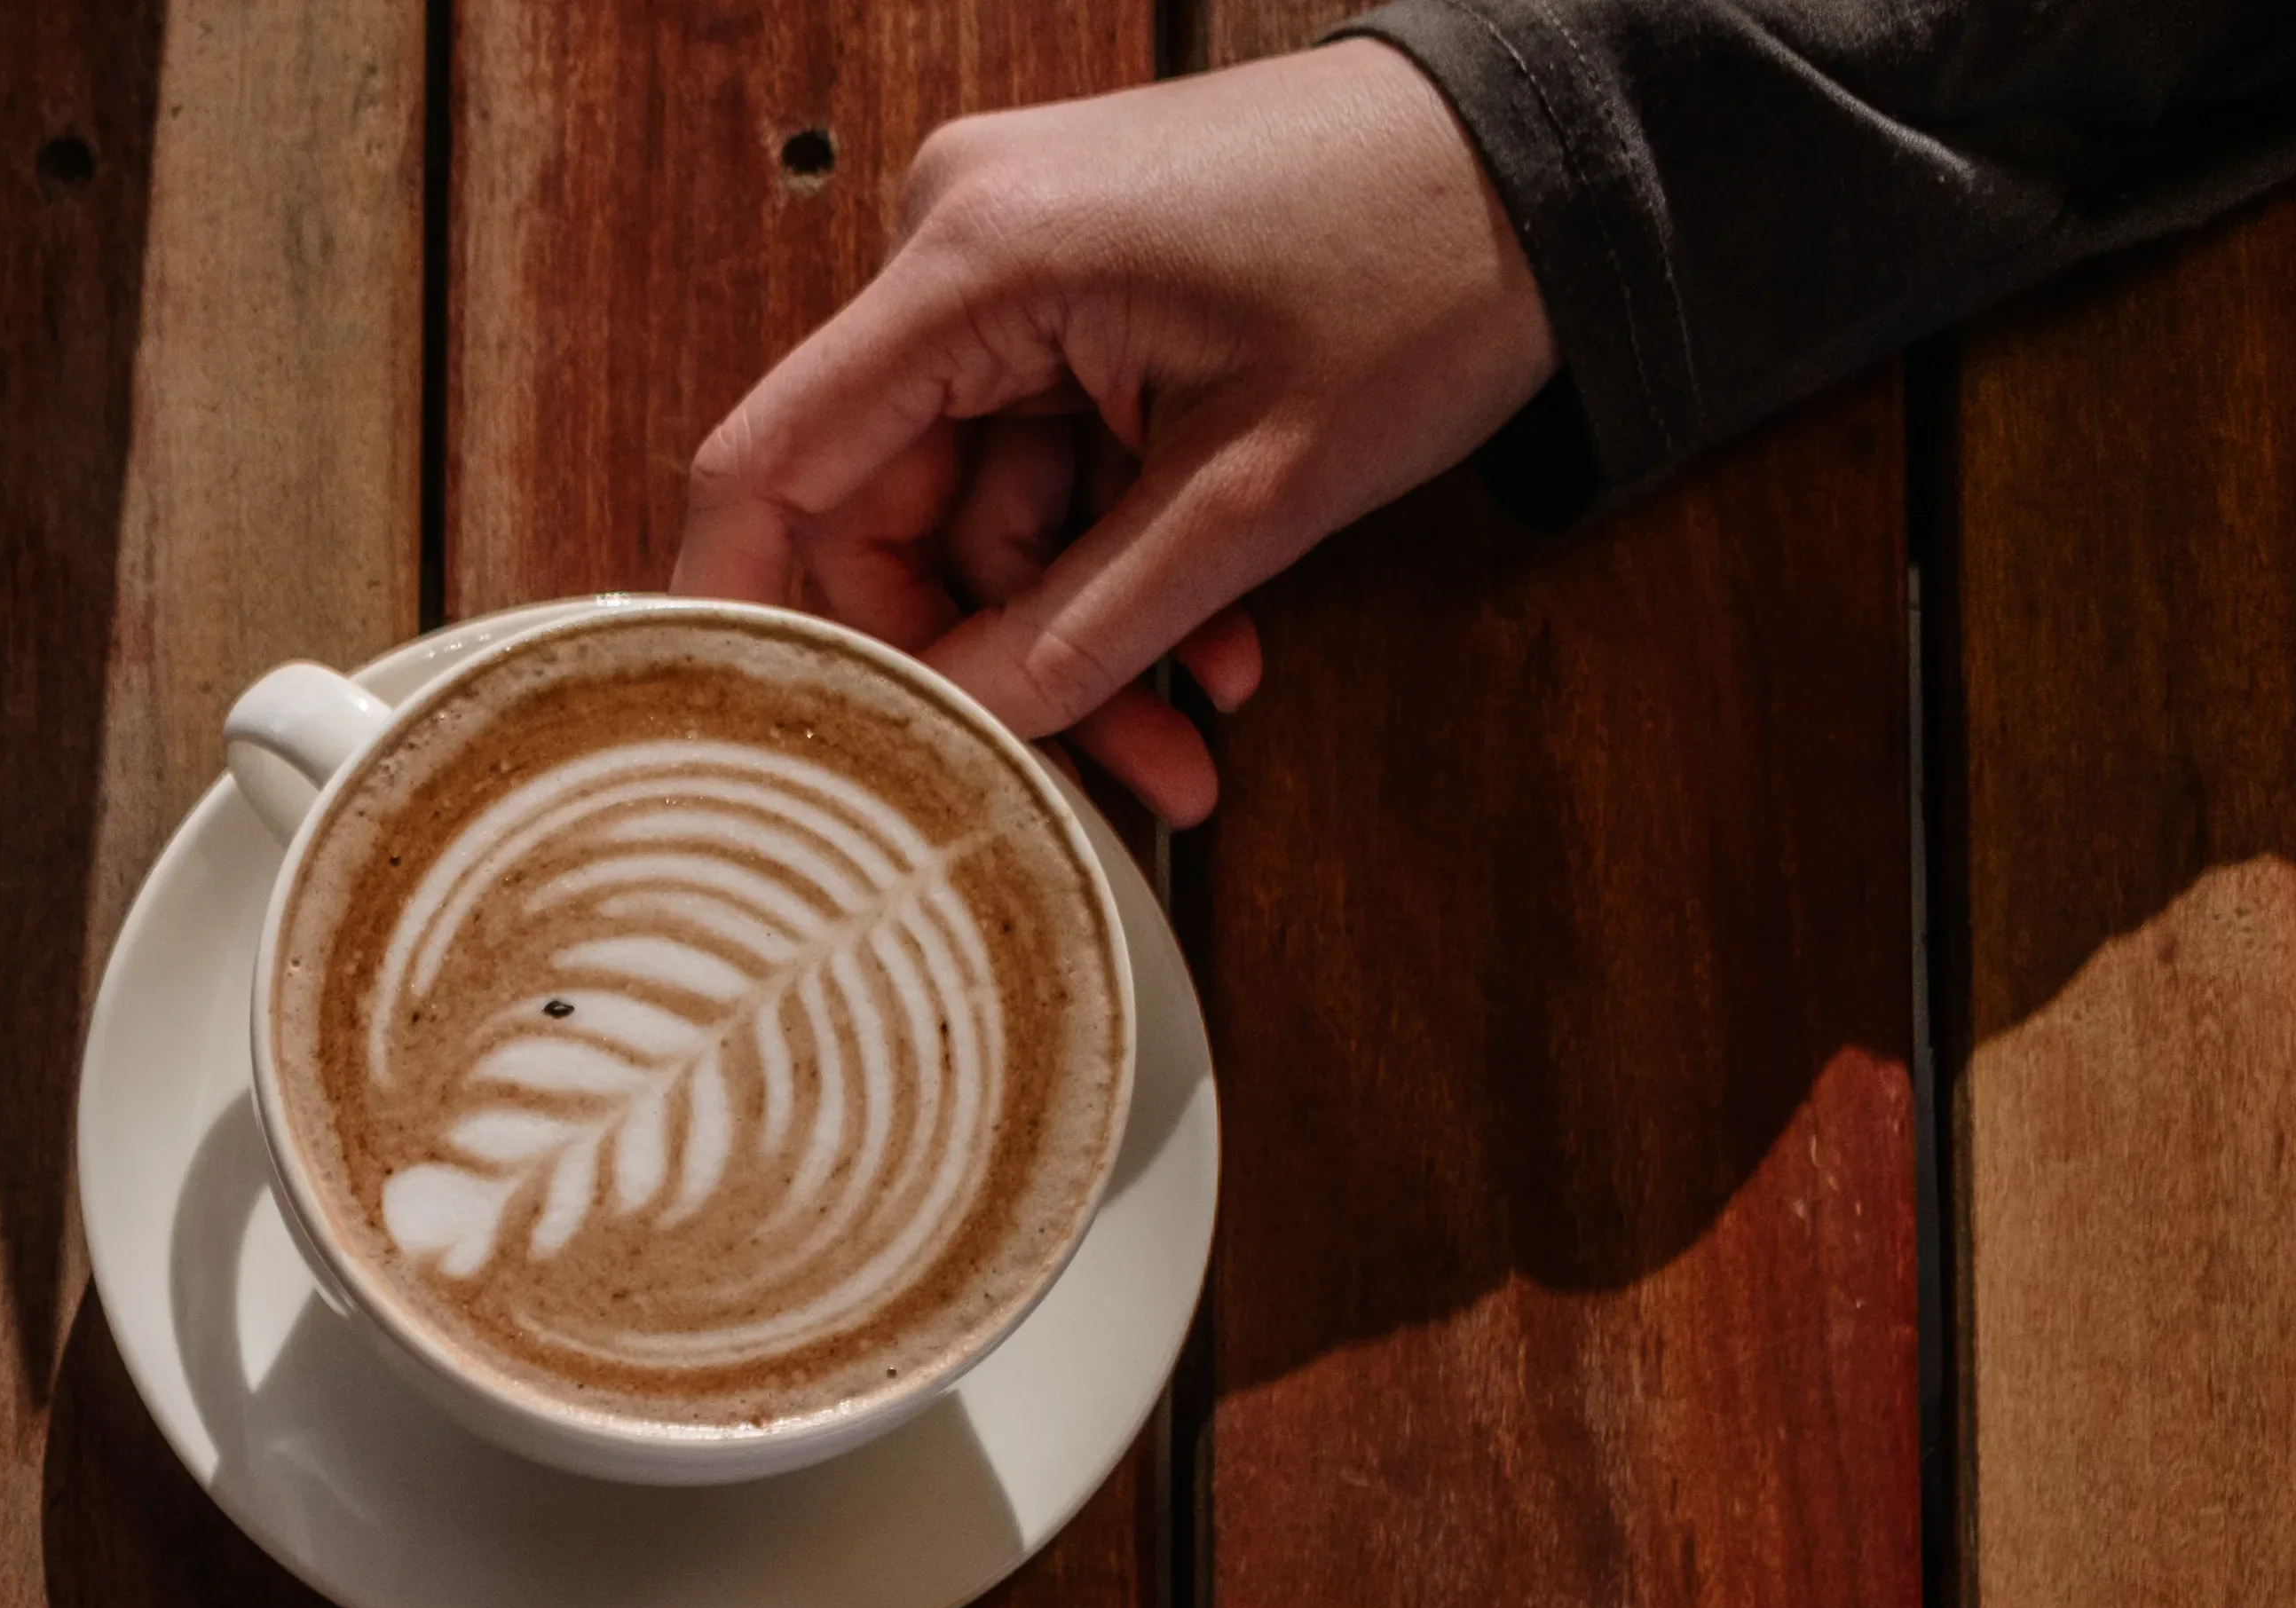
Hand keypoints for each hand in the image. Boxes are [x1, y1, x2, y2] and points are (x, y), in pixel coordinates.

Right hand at [673, 42, 1554, 822]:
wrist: (1561, 151)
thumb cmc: (1431, 261)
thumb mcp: (1257, 490)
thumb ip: (1085, 626)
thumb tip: (954, 733)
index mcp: (978, 258)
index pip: (774, 461)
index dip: (739, 610)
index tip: (735, 742)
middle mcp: (967, 242)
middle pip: (888, 511)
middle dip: (993, 657)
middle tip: (1107, 767)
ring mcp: (1020, 262)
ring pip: (982, 510)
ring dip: (1081, 629)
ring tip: (1199, 714)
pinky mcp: (1076, 288)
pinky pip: (1046, 463)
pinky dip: (1116, 557)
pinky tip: (1215, 628)